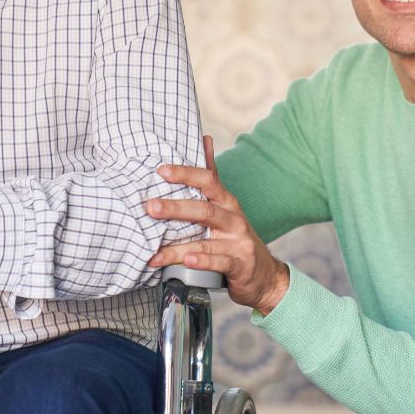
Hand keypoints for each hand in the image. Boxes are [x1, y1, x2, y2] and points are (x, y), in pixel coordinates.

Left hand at [145, 136, 289, 315]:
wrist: (264, 274)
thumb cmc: (236, 236)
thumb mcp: (226, 205)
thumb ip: (212, 177)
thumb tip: (204, 139)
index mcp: (227, 202)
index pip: (208, 181)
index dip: (186, 174)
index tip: (161, 171)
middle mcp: (234, 219)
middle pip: (204, 209)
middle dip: (176, 208)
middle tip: (150, 207)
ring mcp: (238, 242)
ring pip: (207, 241)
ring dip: (178, 247)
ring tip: (155, 251)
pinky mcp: (240, 265)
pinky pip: (220, 262)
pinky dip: (203, 261)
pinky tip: (187, 261)